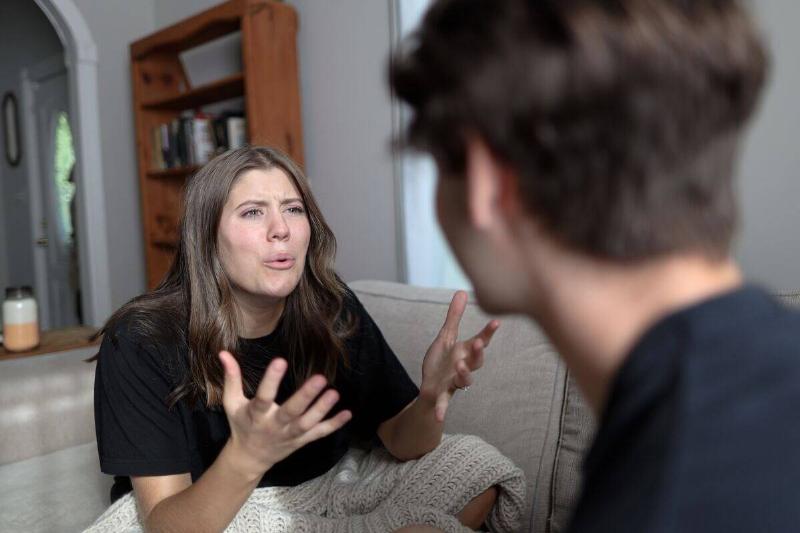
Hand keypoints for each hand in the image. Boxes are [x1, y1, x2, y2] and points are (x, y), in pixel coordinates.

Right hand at [218, 351, 351, 477]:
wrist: (249, 459)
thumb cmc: (241, 425)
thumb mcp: (232, 402)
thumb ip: (231, 378)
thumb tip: (223, 353)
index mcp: (256, 415)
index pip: (263, 396)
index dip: (271, 380)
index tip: (280, 360)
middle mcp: (274, 426)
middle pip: (291, 412)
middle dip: (305, 397)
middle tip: (320, 378)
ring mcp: (289, 435)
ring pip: (307, 424)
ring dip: (322, 410)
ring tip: (334, 393)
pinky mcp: (301, 441)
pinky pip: (319, 434)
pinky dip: (333, 425)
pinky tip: (347, 414)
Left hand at [420, 291, 499, 421]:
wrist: (429, 386)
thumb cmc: (441, 361)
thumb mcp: (445, 337)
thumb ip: (454, 316)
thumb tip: (462, 291)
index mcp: (464, 353)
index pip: (480, 342)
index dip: (488, 333)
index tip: (496, 322)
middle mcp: (463, 368)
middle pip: (476, 362)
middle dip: (477, 353)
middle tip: (477, 342)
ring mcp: (454, 382)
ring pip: (464, 381)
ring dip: (464, 375)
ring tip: (459, 366)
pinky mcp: (441, 394)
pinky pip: (444, 403)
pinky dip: (441, 410)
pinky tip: (439, 418)